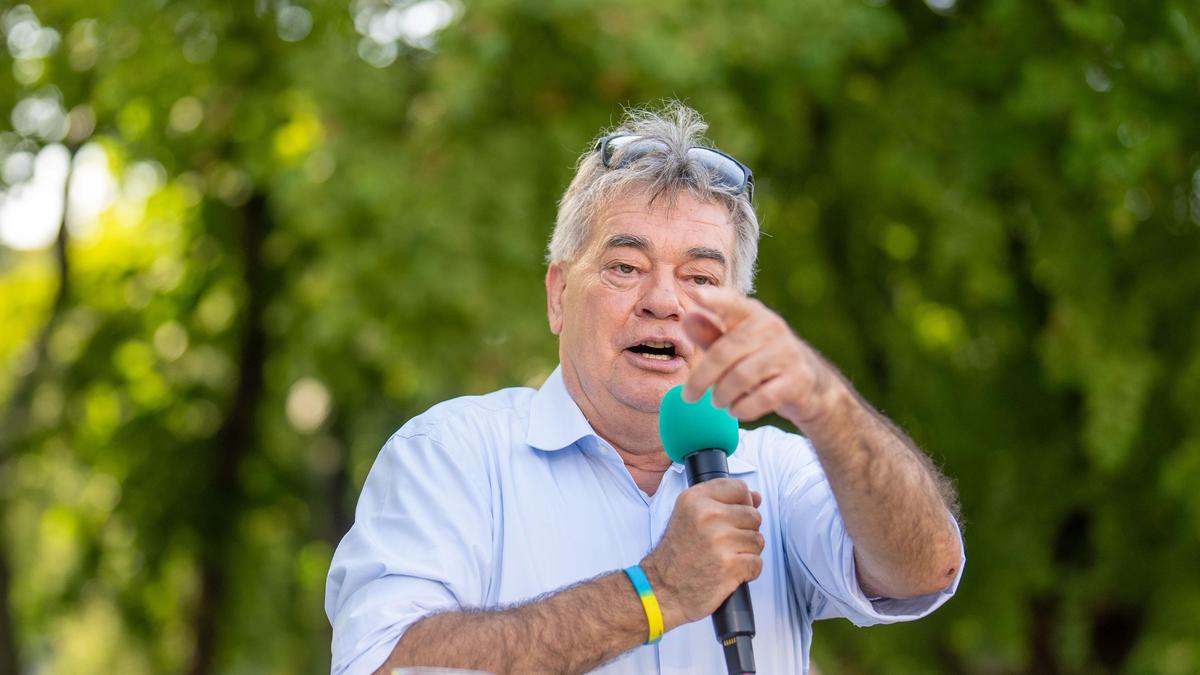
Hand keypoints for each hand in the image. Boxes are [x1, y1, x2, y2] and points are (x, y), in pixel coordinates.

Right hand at [640, 478, 763, 630]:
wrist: (661, 589)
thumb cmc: (676, 555)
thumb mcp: (689, 516)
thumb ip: (721, 502)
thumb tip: (756, 497)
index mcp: (695, 498)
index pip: (739, 488)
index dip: (742, 503)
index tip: (733, 517)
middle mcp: (707, 515)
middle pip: (753, 515)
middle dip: (745, 532)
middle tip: (724, 544)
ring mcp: (720, 540)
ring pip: (757, 540)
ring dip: (746, 553)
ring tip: (724, 558)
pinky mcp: (730, 565)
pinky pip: (757, 563)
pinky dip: (747, 571)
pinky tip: (729, 572)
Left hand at [682, 286, 847, 426]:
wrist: (810, 384)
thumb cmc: (761, 360)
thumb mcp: (734, 345)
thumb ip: (710, 333)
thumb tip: (688, 319)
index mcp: (752, 313)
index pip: (732, 302)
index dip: (714, 299)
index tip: (694, 294)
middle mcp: (772, 328)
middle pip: (724, 352)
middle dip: (700, 379)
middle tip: (689, 396)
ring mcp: (787, 353)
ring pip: (741, 377)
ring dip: (722, 395)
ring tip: (718, 402)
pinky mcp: (797, 379)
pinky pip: (762, 397)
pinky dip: (742, 408)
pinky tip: (736, 410)